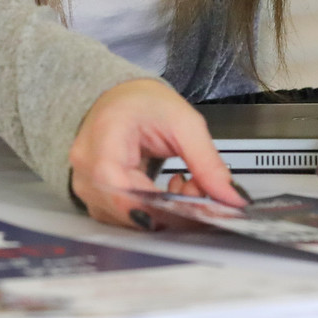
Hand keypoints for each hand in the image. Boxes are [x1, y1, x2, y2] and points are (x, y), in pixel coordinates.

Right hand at [68, 79, 243, 227]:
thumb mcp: (183, 123)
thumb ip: (208, 163)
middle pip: (131, 212)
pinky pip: (126, 217)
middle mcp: (86, 172)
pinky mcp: (96, 198)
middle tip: (198, 188)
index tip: (200, 204)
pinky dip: (153, 210)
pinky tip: (166, 190)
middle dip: (173, 209)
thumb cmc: (142, 103)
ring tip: (184, 184)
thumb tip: (231, 198)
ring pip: (130, 220)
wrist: (119, 98)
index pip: (129, 194)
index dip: (166, 208)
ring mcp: (86, 188)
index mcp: (103, 145)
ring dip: (165, 212)